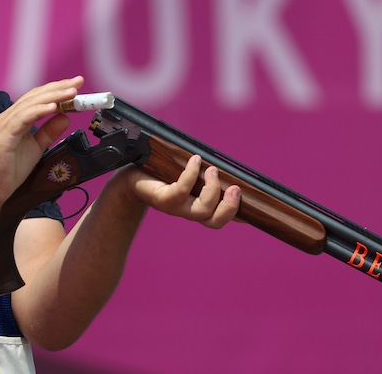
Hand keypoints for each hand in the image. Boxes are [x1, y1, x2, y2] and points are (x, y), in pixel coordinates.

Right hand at [0, 76, 83, 205]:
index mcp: (17, 118)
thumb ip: (49, 131)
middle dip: (59, 88)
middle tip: (78, 82)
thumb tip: (65, 117)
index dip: (58, 90)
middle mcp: (10, 117)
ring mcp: (6, 124)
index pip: (39, 98)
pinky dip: (39, 110)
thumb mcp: (37, 147)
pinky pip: (23, 118)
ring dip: (53, 96)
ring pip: (31, 103)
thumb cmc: (10, 169)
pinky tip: (53, 107)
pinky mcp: (4, 135)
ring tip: (71, 93)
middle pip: (37, 96)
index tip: (76, 86)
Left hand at [114, 155, 240, 228]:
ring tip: (211, 170)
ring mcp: (175, 208)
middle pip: (215, 221)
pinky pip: (181, 191)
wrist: (131, 178)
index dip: (237, 215)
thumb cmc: (161, 174)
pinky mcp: (162, 199)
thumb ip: (205, 175)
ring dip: (211, 190)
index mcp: (198, 206)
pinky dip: (191, 174)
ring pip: (201, 211)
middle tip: (234, 188)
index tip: (250, 204)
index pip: (222, 217)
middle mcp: (188, 211)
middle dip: (229, 207)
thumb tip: (228, 171)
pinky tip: (195, 160)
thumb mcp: (188, 173)